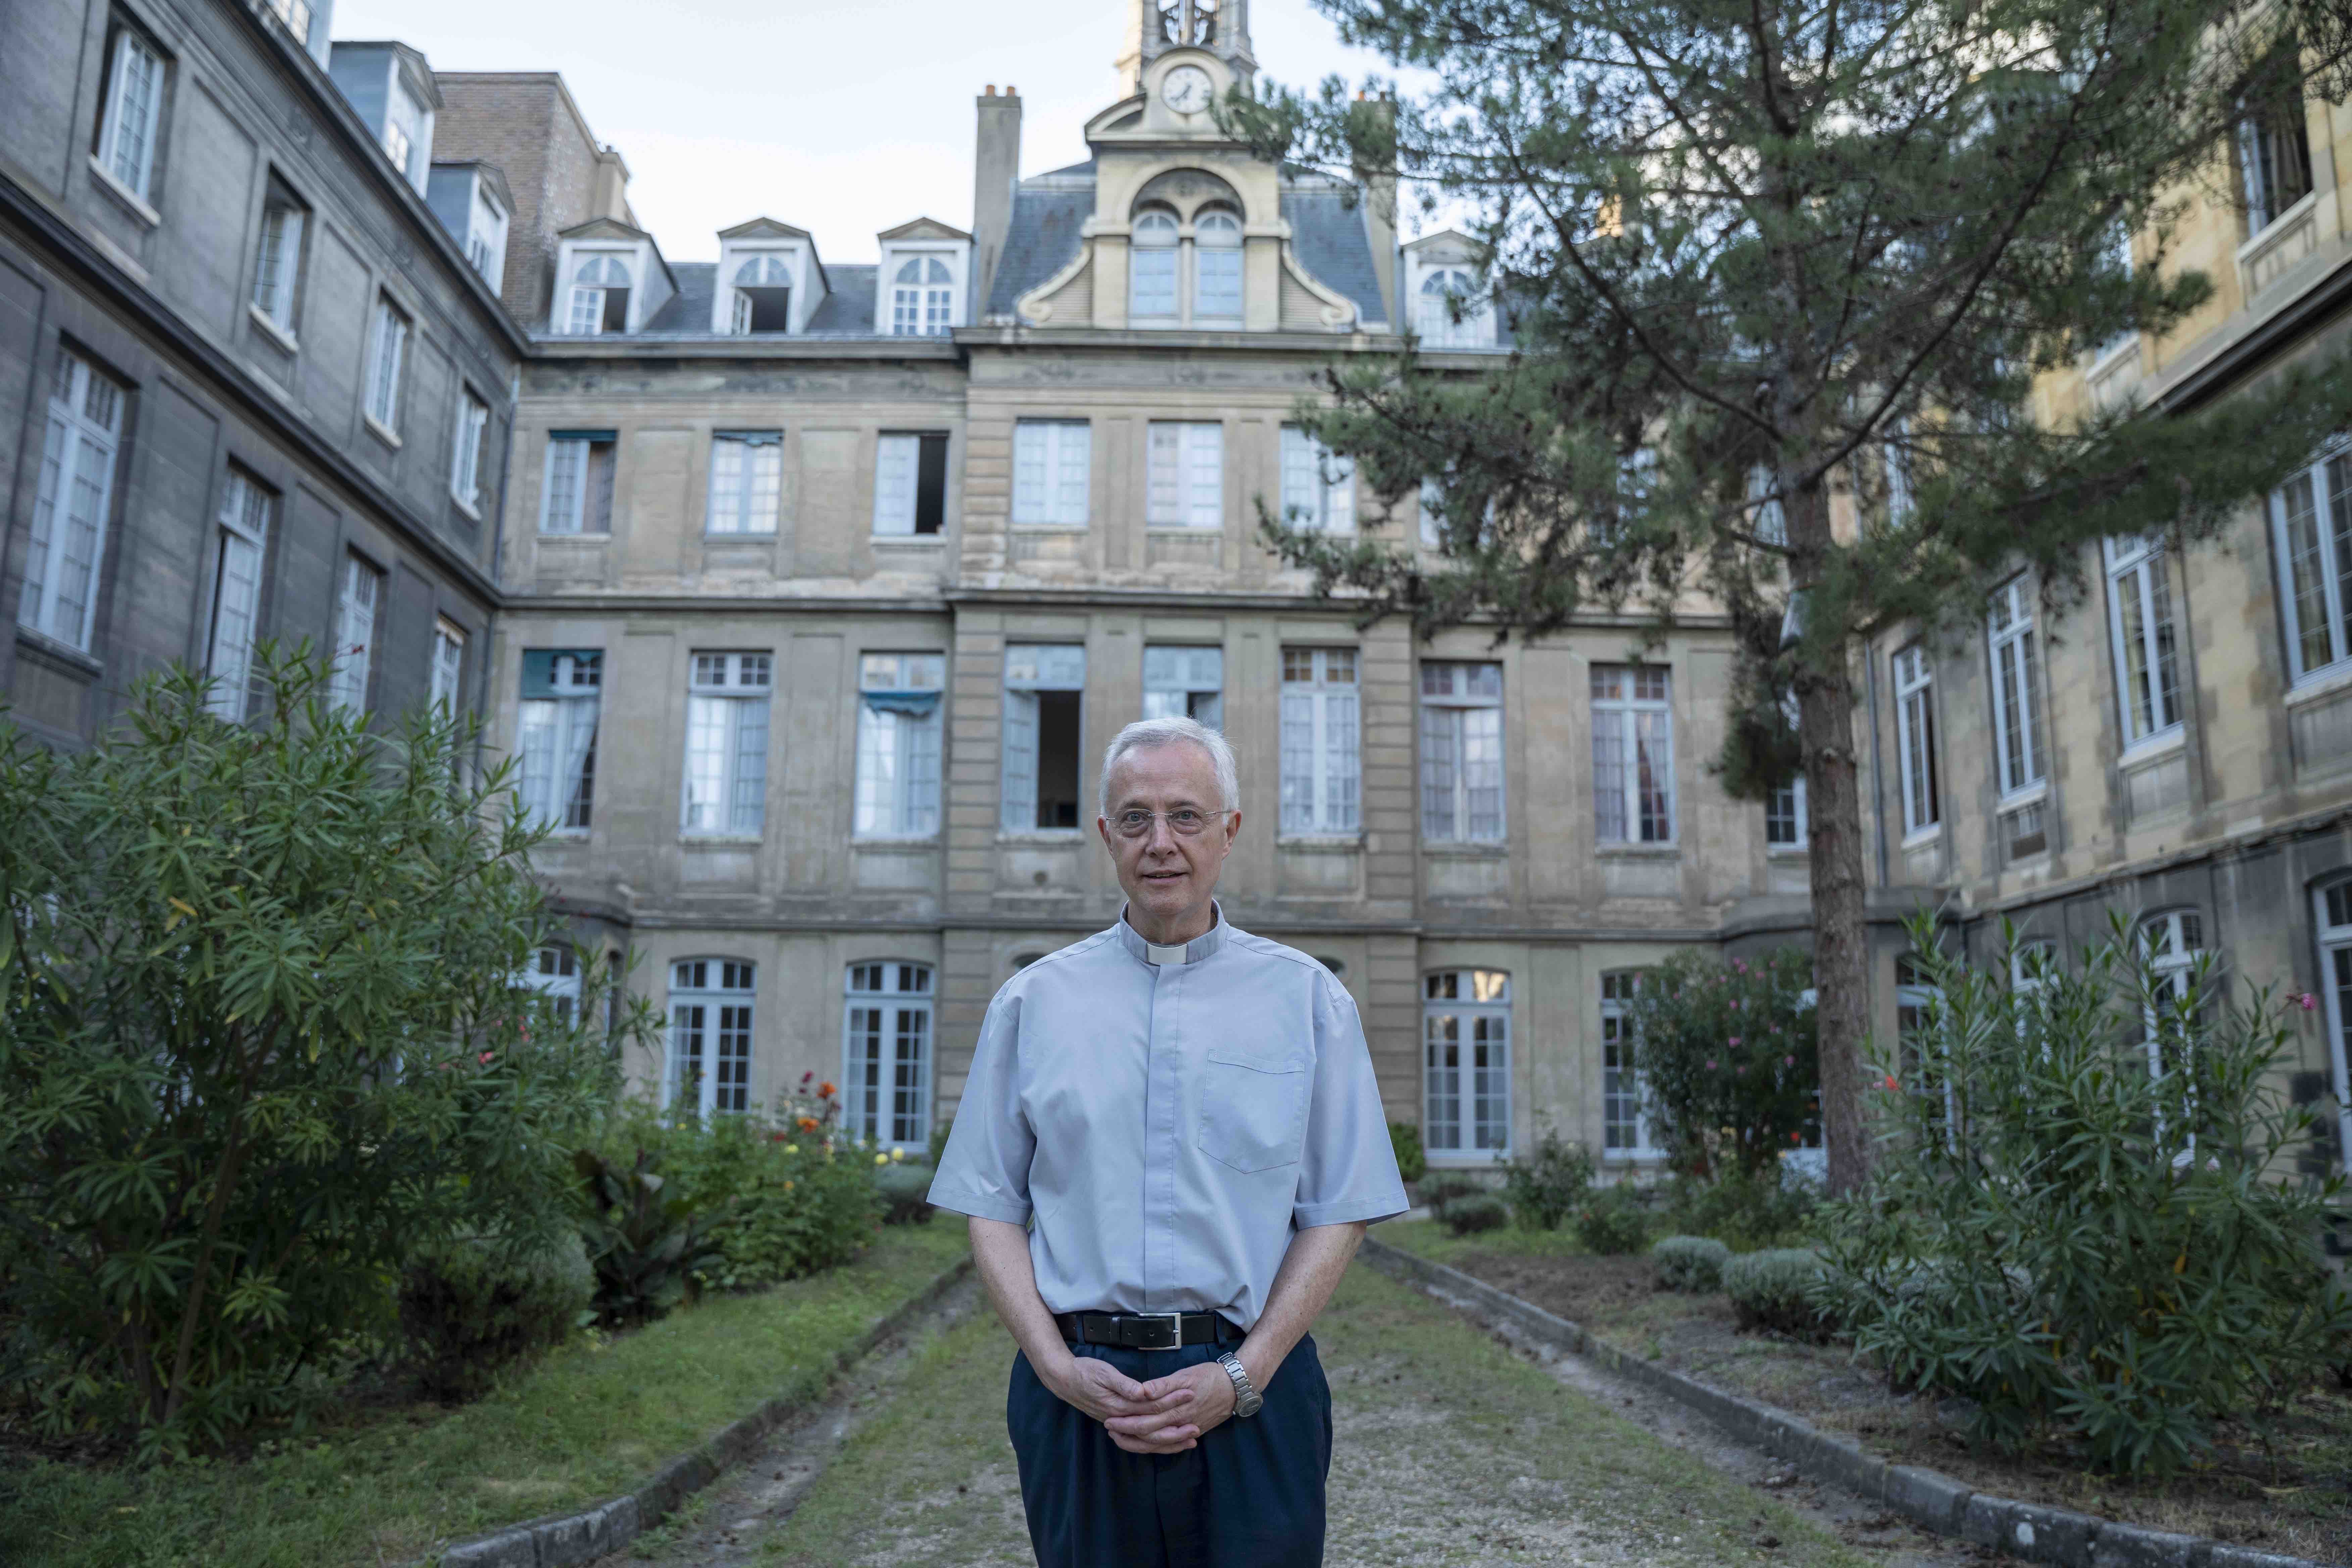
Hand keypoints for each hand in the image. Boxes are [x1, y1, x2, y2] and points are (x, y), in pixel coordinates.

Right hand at [1044, 1354, 1201, 1451]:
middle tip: (1197, 1427)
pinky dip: (1157, 1442)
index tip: (1190, 1395)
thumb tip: (1142, 1392)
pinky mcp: (1119, 1423)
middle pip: (1151, 1430)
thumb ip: (1123, 1384)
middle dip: (1175, 1430)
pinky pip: (1140, 1439)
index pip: (1150, 1408)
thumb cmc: (1084, 1372)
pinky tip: (1171, 1441)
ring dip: (1169, 1441)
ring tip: (1190, 1440)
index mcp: (1118, 1406)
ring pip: (1147, 1440)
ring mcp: (1119, 1424)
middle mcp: (1119, 1420)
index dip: (1171, 1403)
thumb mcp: (1103, 1373)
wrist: (1064, 1380)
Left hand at [1115, 1362, 1235, 1451]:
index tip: (1109, 1420)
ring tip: (1122, 1439)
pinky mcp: (1194, 1430)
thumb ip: (1163, 1385)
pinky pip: (1172, 1444)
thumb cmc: (1210, 1376)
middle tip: (1110, 1430)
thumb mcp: (1186, 1375)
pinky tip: (1148, 1445)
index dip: (1125, 1423)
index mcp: (1175, 1410)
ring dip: (1139, 1443)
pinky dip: (1158, 1446)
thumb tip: (1143, 1391)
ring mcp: (1188, 1430)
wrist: (1237, 1387)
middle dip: (1127, 1435)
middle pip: (1149, 1436)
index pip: (1145, 1422)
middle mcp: (1181, 1424)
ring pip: (1159, 1444)